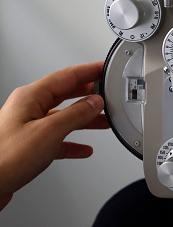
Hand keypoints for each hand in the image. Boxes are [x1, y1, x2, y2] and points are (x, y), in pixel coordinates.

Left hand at [0, 62, 109, 210]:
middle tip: (107, 91)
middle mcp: (28, 108)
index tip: (104, 68)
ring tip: (103, 120)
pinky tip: (84, 148)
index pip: (67, 76)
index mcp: (31, 97)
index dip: (89, 70)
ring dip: (85, 118)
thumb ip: (76, 114)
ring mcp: (28, 127)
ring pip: (64, 117)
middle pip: (66, 94)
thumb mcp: (49, 131)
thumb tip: (94, 103)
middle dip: (89, 93)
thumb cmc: (4, 158)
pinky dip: (73, 142)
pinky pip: (58, 139)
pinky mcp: (29, 146)